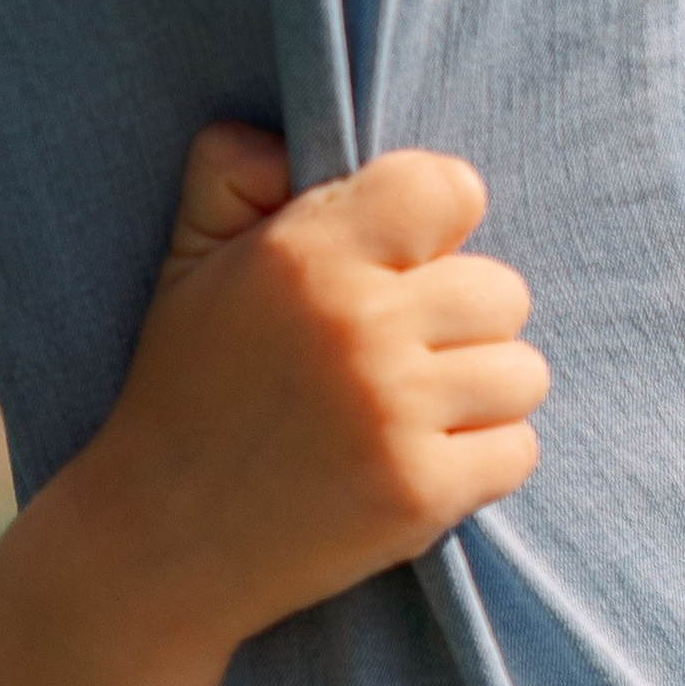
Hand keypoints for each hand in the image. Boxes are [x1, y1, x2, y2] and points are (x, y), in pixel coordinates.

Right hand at [74, 122, 548, 658]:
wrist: (160, 543)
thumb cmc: (187, 392)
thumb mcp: (185, 264)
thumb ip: (231, 174)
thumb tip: (290, 142)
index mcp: (305, 254)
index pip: (449, 190)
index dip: (436, 228)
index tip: (402, 269)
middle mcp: (359, 325)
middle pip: (503, 289)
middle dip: (461, 323)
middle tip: (398, 360)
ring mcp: (395, 413)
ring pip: (523, 372)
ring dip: (481, 396)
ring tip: (412, 414)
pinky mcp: (421, 493)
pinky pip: (520, 449)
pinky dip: (483, 463)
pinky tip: (419, 465)